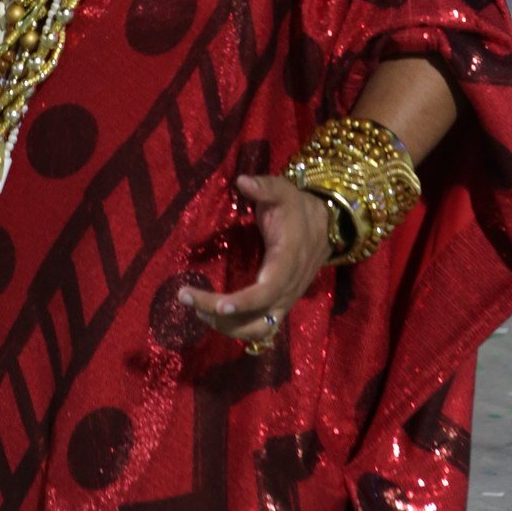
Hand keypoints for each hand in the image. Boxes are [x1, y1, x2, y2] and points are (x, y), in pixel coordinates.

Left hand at [177, 175, 329, 346]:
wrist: (325, 226)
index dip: (244, 302)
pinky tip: (213, 318)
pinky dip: (237, 329)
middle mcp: (288, 288)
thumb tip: (241, 181)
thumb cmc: (296, 207)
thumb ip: (264, 187)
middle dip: (221, 315)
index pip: (268, 291)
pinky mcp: (280, 304)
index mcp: (288, 262)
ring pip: (258, 330)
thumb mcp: (283, 191)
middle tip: (186, 297)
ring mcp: (285, 300)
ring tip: (196, 310)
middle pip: (257, 317)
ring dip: (227, 327)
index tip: (219, 305)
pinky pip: (261, 328)